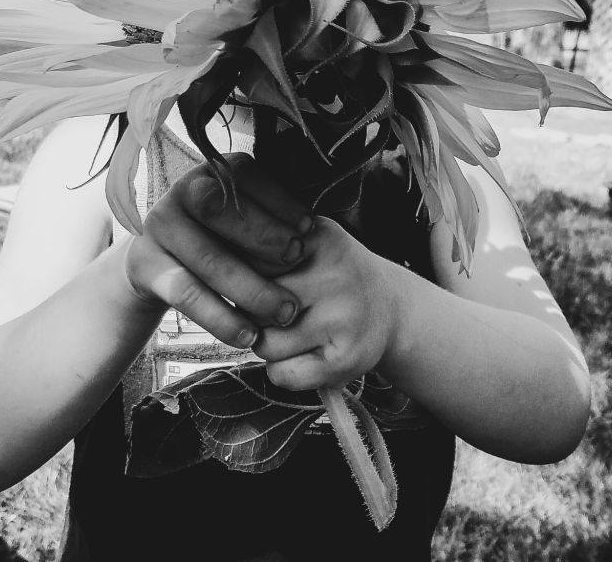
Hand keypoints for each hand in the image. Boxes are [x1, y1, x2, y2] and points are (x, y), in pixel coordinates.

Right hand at [124, 153, 313, 349]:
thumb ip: (271, 216)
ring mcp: (161, 227)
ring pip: (209, 260)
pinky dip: (221, 318)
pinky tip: (248, 334)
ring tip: (284, 312)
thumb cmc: (221, 236)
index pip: (246, 176)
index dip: (280, 202)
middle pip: (221, 211)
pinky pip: (187, 294)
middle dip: (265, 238)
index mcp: (213, 172)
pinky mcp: (147, 265)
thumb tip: (316, 230)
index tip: (310, 229)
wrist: (158, 260)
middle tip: (298, 263)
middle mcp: (183, 192)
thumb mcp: (243, 217)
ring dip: (252, 289)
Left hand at [253, 217, 403, 390]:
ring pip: (264, 342)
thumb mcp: (310, 241)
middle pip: (252, 302)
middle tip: (273, 310)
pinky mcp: (345, 359)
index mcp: (320, 236)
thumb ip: (265, 248)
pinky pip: (282, 374)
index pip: (250, 258)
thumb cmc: (332, 275)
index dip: (244, 273)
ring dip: (266, 344)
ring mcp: (342, 318)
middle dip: (251, 311)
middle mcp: (335, 274)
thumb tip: (219, 275)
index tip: (256, 276)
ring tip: (290, 332)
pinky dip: (282, 371)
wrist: (392, 307)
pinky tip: (302, 356)